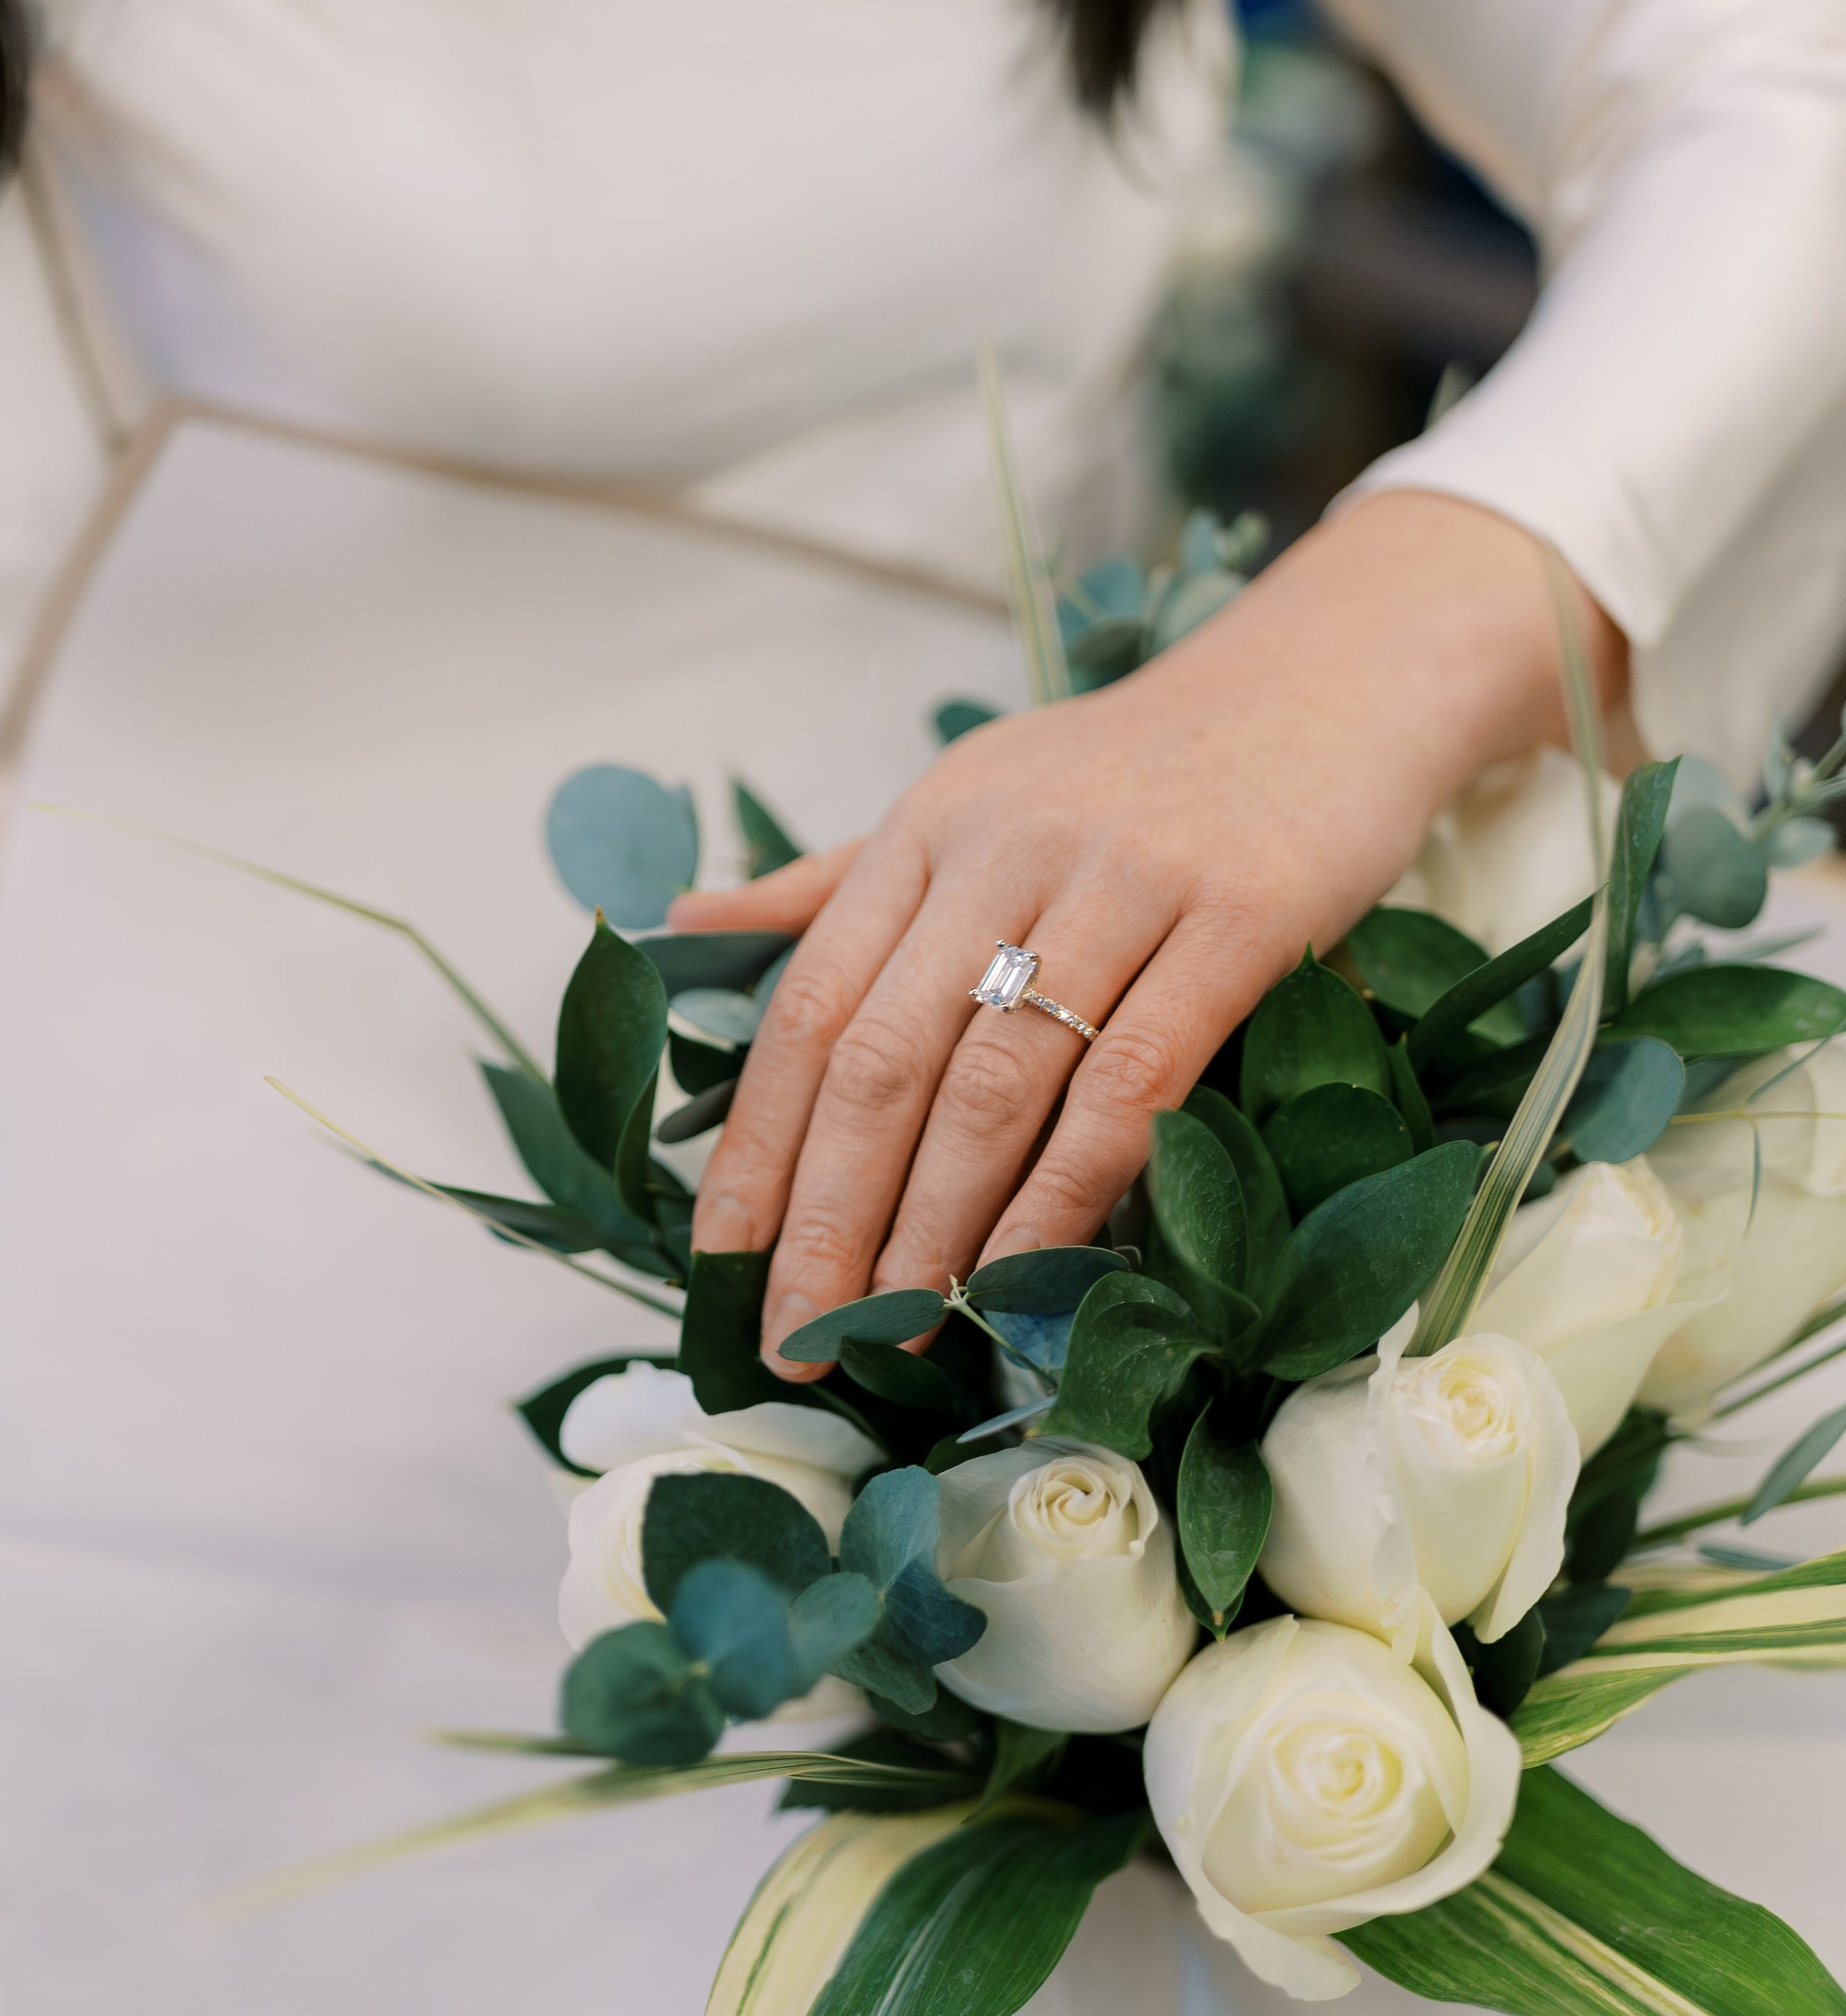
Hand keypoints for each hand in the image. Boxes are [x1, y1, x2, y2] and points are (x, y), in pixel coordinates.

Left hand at [680, 492, 1629, 1373]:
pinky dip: (1066, 1192)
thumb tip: (683, 927)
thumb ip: (836, 880)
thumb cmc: (1139, 769)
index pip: (808, 1007)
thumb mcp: (970, 796)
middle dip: (829, 1217)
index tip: (723, 1263)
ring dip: (935, 1226)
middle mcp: (1005, 848)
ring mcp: (1124, 879)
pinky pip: (1132, 1080)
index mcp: (925, 829)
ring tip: (897, 1334)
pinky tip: (1025, 1275)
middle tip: (800, 1337)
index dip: (758, 1145)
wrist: (1333, 678)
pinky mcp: (1240, 915)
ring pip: (996, 1084)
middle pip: (883, 1061)